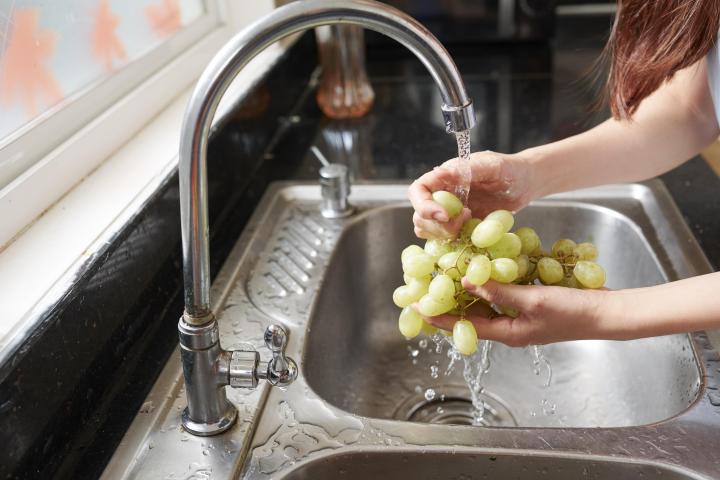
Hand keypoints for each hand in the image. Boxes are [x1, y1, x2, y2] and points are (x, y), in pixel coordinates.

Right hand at [408, 151, 535, 238]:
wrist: (524, 184)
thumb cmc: (509, 170)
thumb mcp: (493, 165)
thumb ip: (471, 168)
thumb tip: (445, 171)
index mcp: (444, 177)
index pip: (418, 190)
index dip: (424, 205)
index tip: (445, 215)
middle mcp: (441, 195)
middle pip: (419, 215)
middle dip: (438, 224)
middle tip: (467, 218)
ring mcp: (448, 213)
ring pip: (427, 230)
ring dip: (444, 234)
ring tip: (471, 223)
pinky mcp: (458, 227)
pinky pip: (444, 239)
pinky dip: (453, 241)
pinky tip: (472, 233)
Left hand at [422, 278, 616, 346]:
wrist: (607, 311)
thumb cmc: (573, 311)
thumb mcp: (533, 300)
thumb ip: (500, 291)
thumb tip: (467, 283)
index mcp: (508, 333)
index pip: (465, 328)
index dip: (440, 318)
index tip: (416, 308)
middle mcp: (511, 327)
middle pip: (473, 315)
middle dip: (451, 301)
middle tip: (427, 286)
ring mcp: (522, 316)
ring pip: (488, 303)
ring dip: (470, 290)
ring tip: (448, 274)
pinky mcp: (532, 302)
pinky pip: (505, 293)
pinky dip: (493, 281)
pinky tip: (485, 265)